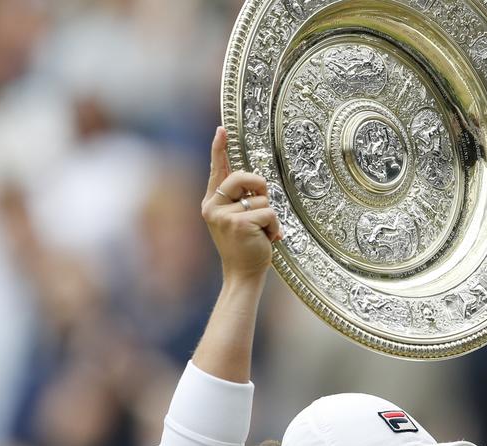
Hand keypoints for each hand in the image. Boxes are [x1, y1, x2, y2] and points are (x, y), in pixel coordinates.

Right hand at [201, 127, 281, 285]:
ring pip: (261, 199)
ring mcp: (224, 215)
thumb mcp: (237, 219)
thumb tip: (258, 184)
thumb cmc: (244, 246)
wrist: (242, 274)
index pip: (216, 170)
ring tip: (261, 233)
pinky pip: (269, 213)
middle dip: (259, 187)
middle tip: (262, 207)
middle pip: (242, 176)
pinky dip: (274, 227)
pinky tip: (267, 239)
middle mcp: (213, 206)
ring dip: (269, 217)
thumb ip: (241, 200)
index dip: (219, 148)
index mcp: (212, 202)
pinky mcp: (238, 224)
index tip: (222, 129)